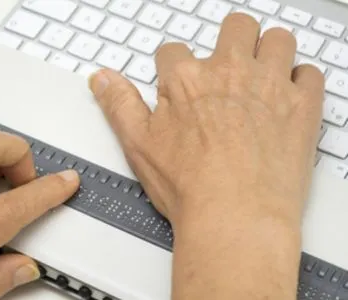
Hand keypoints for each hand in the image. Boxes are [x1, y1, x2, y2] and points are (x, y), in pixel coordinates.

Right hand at [89, 13, 323, 298]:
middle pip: (235, 28)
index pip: (174, 51)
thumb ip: (118, 104)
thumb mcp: (138, 144)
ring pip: (277, 40)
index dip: (173, 66)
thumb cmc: (189, 187)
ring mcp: (269, 85)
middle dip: (230, 41)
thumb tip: (101, 79)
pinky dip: (300, 81)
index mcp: (186, 79)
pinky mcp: (302, 106)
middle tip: (228, 67)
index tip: (178, 82)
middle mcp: (229, 72)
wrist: (235, 217)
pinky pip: (310, 73)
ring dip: (269, 52)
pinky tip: (287, 98)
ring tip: (261, 76)